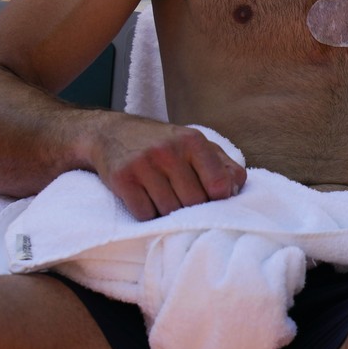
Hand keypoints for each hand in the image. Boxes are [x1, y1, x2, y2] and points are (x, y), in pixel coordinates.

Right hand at [91, 120, 246, 219]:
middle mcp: (168, 150)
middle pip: (194, 201)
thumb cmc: (163, 144)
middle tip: (185, 202)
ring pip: (169, 211)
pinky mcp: (122, 179)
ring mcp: (144, 164)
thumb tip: (235, 191)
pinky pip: (145, 214)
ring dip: (170, 213)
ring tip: (166, 200)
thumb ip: (223, 165)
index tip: (212, 201)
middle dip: (193, 208)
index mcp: (193, 141)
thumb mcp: (196, 145)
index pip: (219, 184)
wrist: (112, 133)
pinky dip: (149, 215)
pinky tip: (148, 201)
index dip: (219, 199)